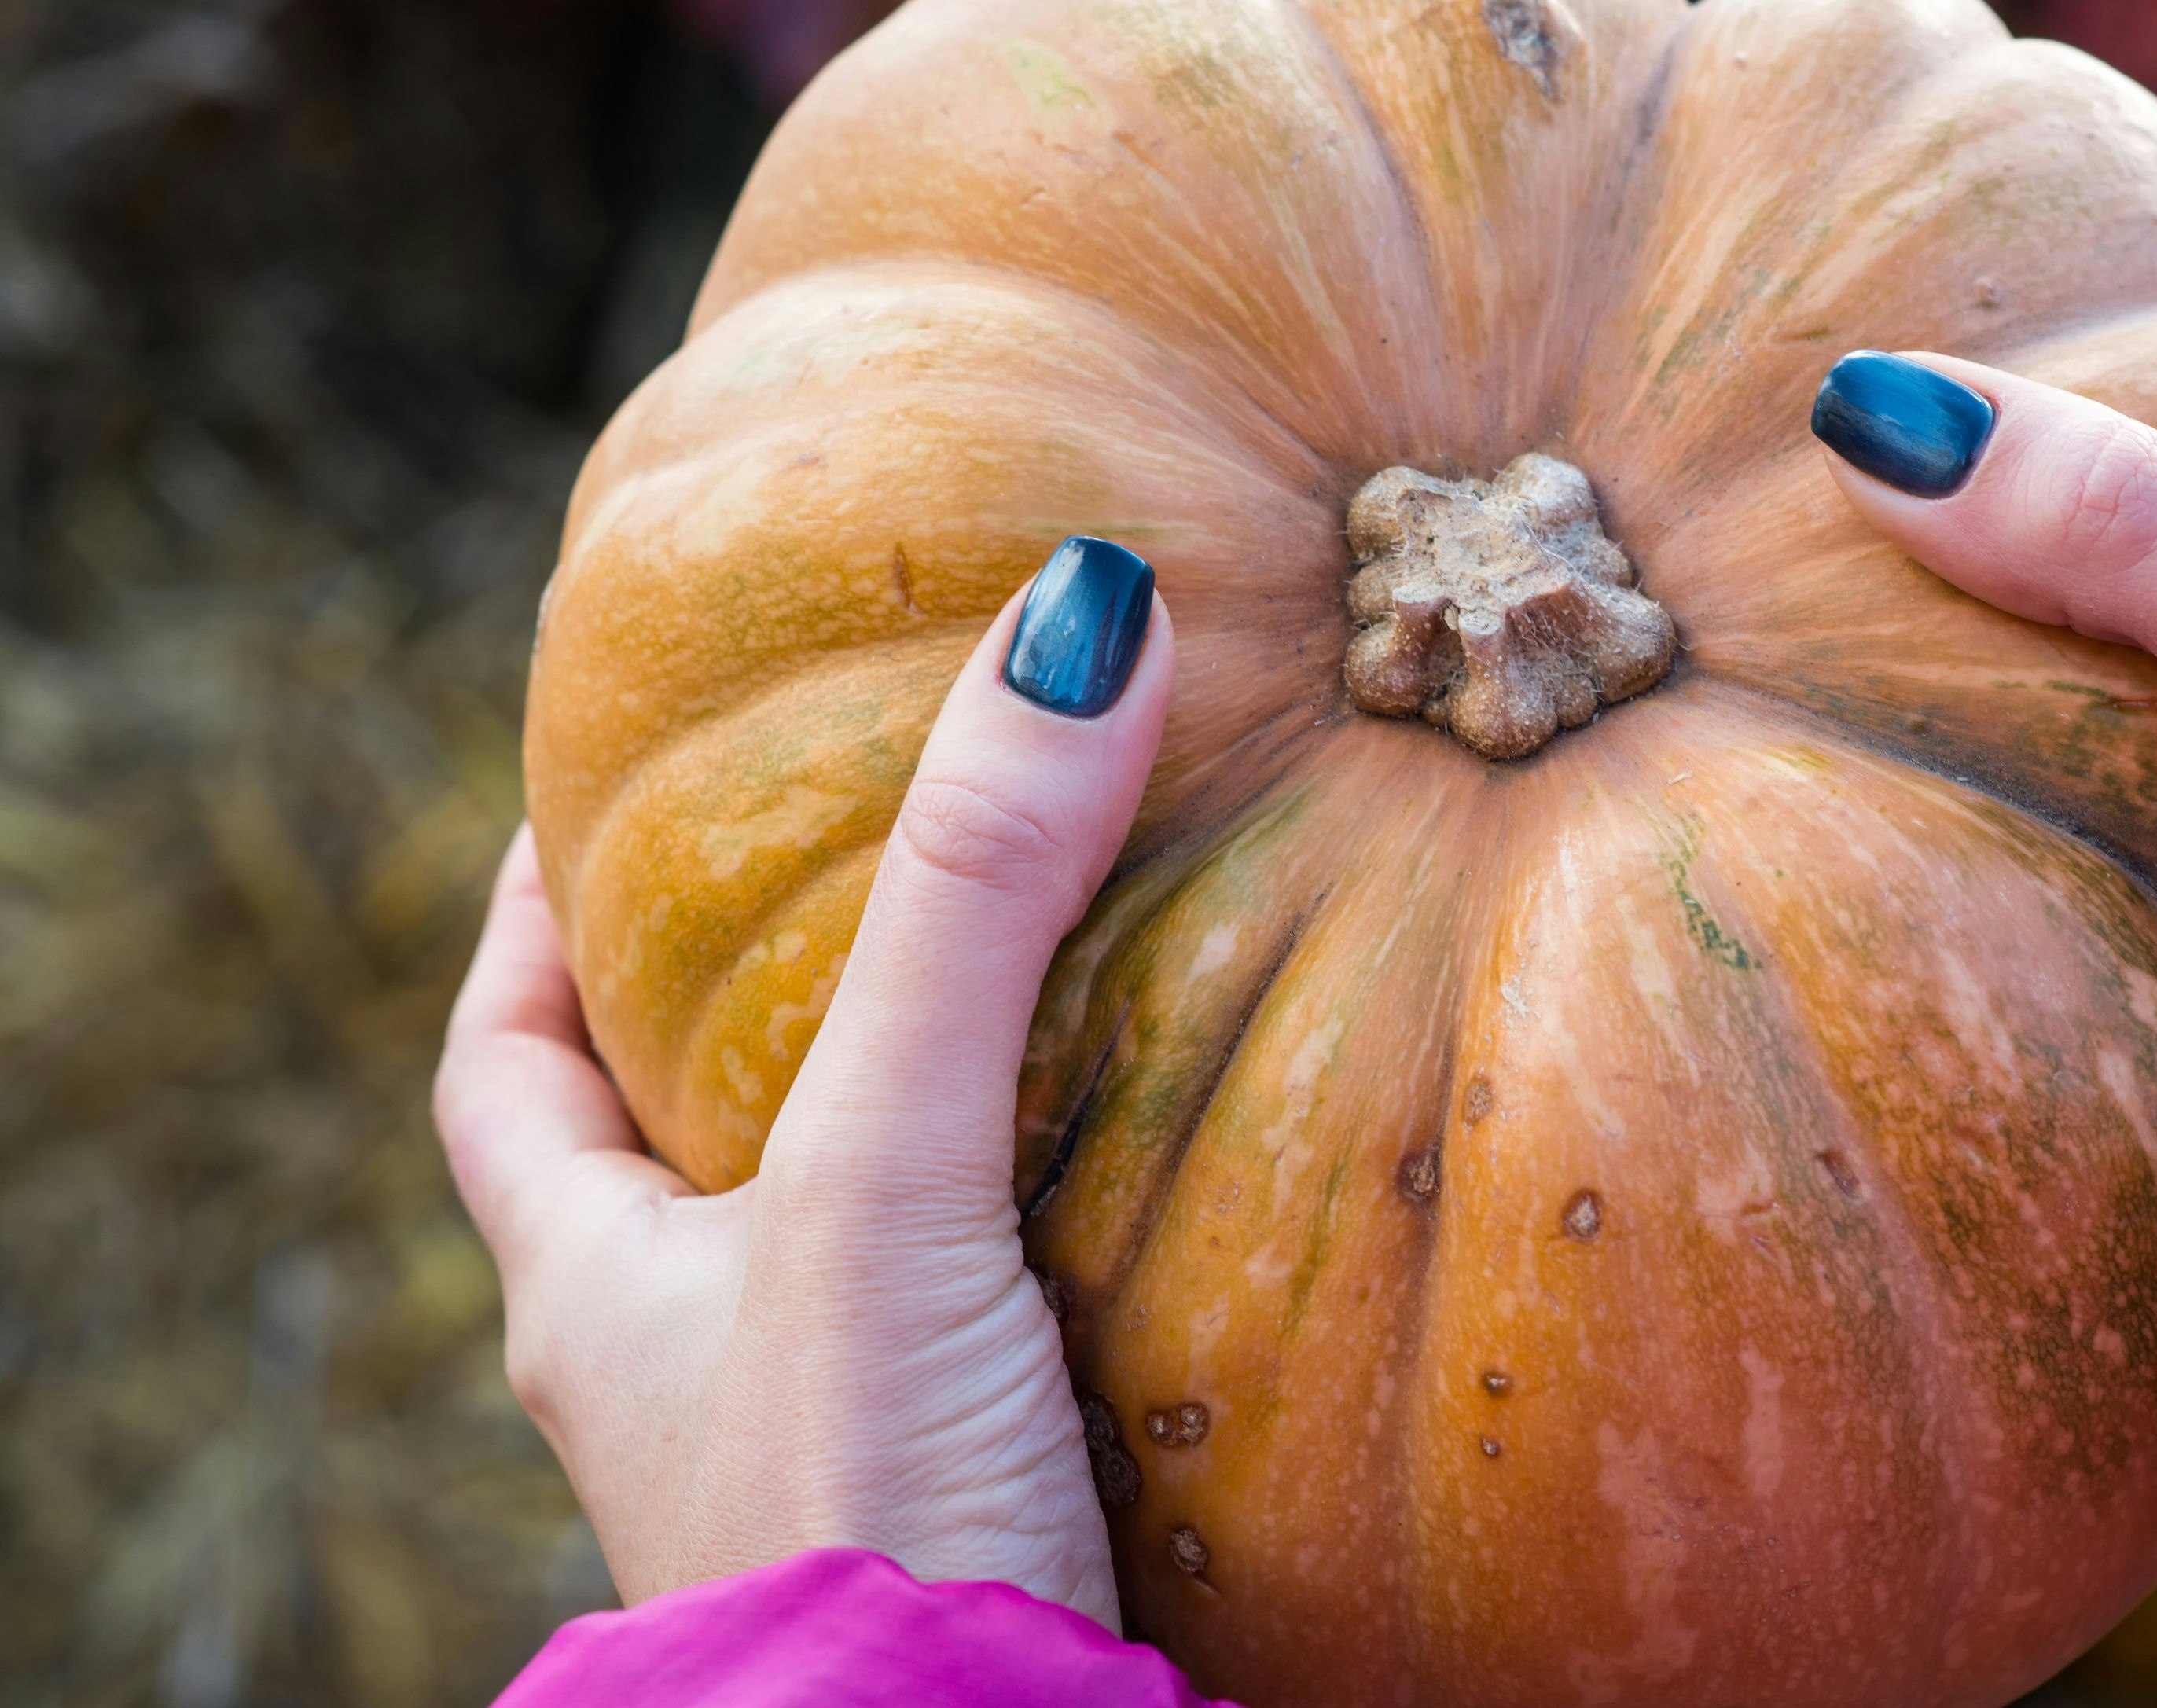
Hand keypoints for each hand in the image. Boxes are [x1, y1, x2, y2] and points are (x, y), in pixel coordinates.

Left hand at [434, 552, 1170, 1618]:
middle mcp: (685, 1365)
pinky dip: (1040, 1228)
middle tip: (858, 863)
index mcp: (593, 1286)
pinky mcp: (971, 1495)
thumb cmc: (859, 1508)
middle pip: (668, 1139)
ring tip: (1036, 984)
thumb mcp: (882, 1177)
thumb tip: (1075, 616)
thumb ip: (969, 910)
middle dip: (747, 1001)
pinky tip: (1155, 1176)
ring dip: (914, 1116)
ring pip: (838, 1232)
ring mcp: (822, 1440)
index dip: (536, 921)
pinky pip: (979, 1316)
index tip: (598, 798)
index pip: (502, 1067)